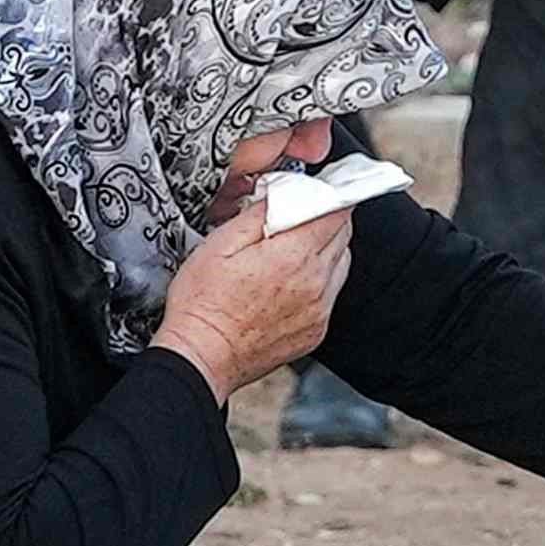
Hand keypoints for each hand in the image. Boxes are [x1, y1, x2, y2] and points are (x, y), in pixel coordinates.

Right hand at [148, 184, 354, 403]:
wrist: (200, 356)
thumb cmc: (203, 303)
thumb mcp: (221, 243)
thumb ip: (260, 213)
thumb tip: (284, 192)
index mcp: (294, 256)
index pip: (336, 211)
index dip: (329, 194)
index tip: (320, 188)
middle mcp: (315, 283)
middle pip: (343, 235)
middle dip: (326, 218)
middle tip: (299, 215)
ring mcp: (319, 310)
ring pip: (341, 263)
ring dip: (324, 249)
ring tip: (290, 251)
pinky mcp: (316, 331)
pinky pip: (330, 294)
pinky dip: (318, 281)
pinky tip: (287, 282)